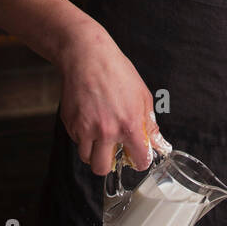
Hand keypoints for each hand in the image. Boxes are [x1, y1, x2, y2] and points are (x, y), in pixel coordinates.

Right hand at [58, 24, 170, 176]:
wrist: (87, 56)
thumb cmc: (116, 72)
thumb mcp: (142, 96)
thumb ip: (149, 124)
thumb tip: (156, 142)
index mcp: (129, 125)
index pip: (139, 161)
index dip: (140, 160)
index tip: (138, 157)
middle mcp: (106, 131)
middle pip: (102, 168)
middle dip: (109, 163)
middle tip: (113, 151)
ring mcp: (85, 128)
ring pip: (86, 157)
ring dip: (93, 151)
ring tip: (99, 135)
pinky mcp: (70, 123)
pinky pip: (76, 141)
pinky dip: (82, 136)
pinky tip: (89, 119)